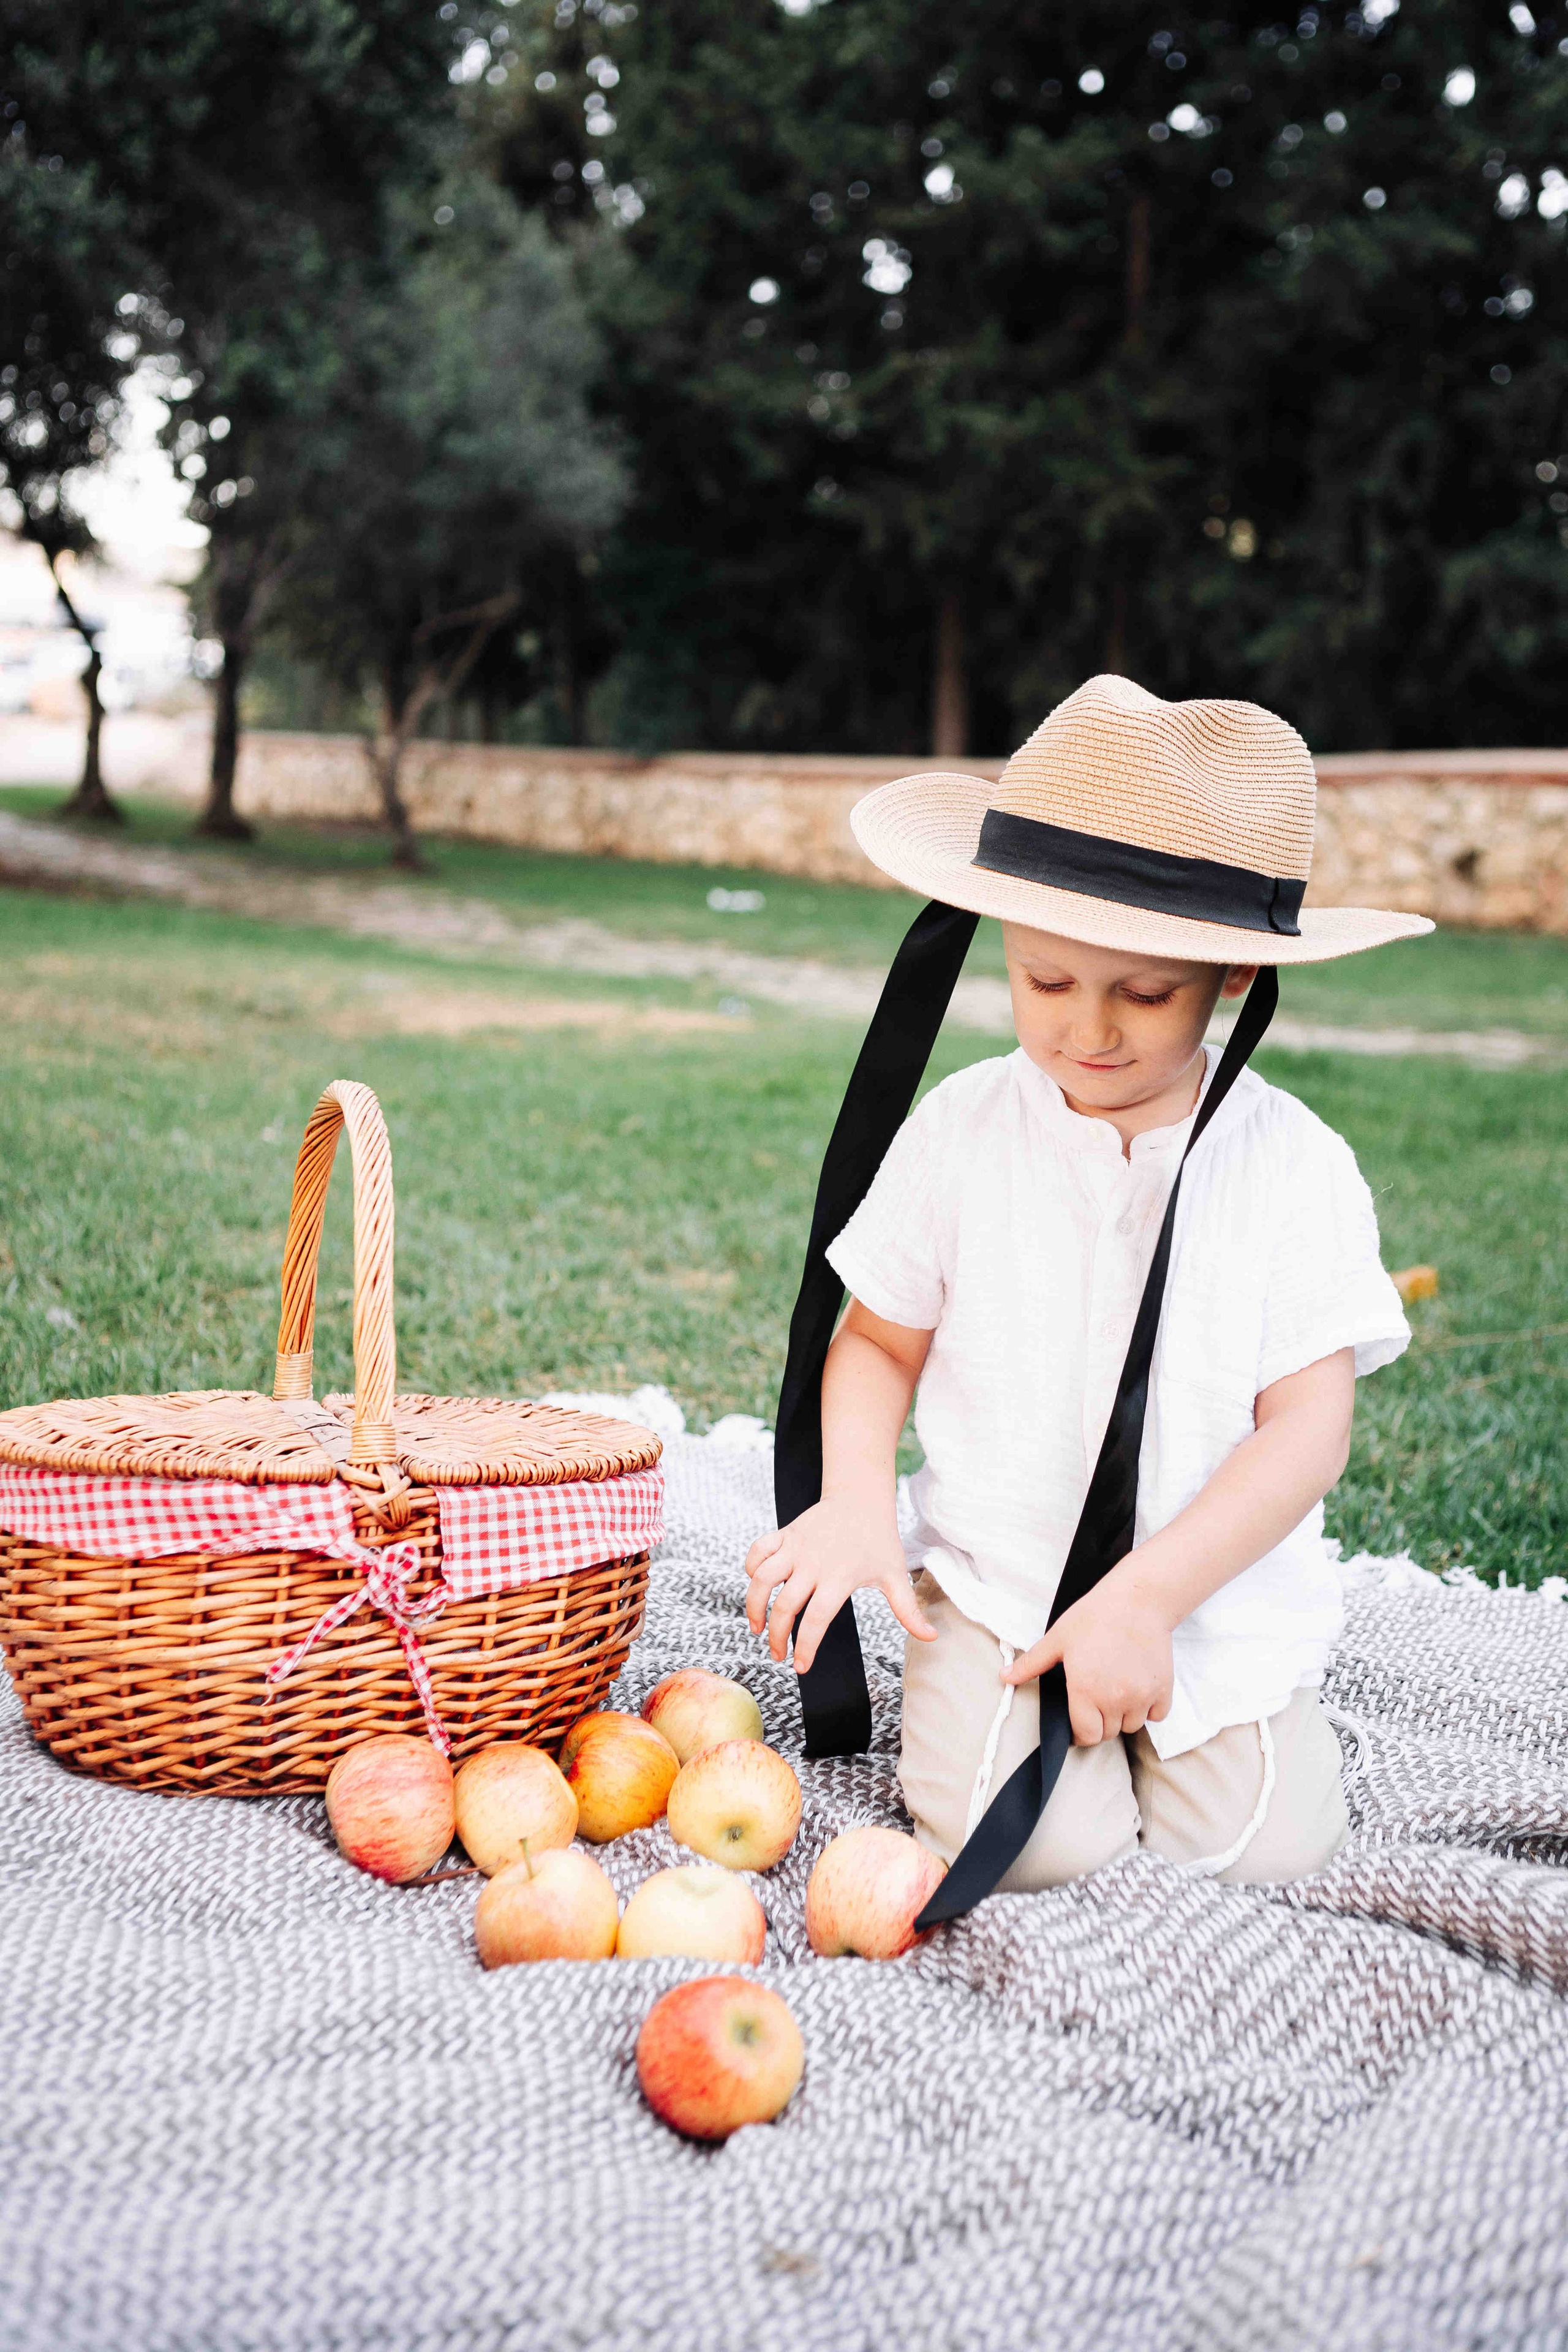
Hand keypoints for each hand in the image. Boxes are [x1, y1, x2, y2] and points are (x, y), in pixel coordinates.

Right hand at [744, 1496, 936, 1673]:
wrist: (861, 1498)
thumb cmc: (879, 1540)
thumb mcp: (894, 1575)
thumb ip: (908, 1610)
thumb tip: (931, 1637)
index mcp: (839, 1578)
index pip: (816, 1619)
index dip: (806, 1646)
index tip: (801, 1667)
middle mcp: (813, 1563)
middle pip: (785, 1605)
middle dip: (777, 1636)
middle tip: (778, 1654)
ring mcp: (796, 1547)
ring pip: (763, 1579)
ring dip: (754, 1605)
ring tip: (757, 1627)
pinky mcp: (785, 1534)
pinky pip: (758, 1550)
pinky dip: (751, 1567)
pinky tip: (756, 1586)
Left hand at [1004, 1578, 1172, 1744]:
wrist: (1136, 1599)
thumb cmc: (1094, 1616)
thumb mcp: (1057, 1639)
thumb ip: (1031, 1664)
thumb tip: (1004, 1677)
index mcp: (1086, 1690)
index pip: (1086, 1736)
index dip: (1079, 1733)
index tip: (1078, 1721)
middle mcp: (1115, 1698)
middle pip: (1108, 1733)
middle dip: (1099, 1722)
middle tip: (1094, 1699)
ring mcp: (1142, 1695)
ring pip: (1132, 1725)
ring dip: (1123, 1716)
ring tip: (1115, 1691)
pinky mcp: (1163, 1688)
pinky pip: (1157, 1715)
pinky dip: (1148, 1709)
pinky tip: (1137, 1688)